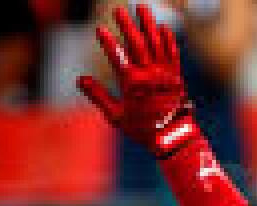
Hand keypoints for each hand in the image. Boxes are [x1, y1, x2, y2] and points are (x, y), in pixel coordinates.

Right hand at [79, 4, 198, 157]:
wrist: (175, 141)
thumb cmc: (144, 131)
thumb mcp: (117, 117)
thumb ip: (98, 96)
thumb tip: (79, 80)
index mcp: (133, 86)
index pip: (118, 58)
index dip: (108, 43)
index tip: (99, 29)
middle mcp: (150, 77)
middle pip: (137, 45)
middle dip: (127, 25)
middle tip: (118, 10)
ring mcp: (165, 75)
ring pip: (156, 44)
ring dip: (148, 24)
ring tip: (142, 7)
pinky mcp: (177, 77)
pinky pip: (173, 54)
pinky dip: (168, 40)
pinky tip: (163, 28)